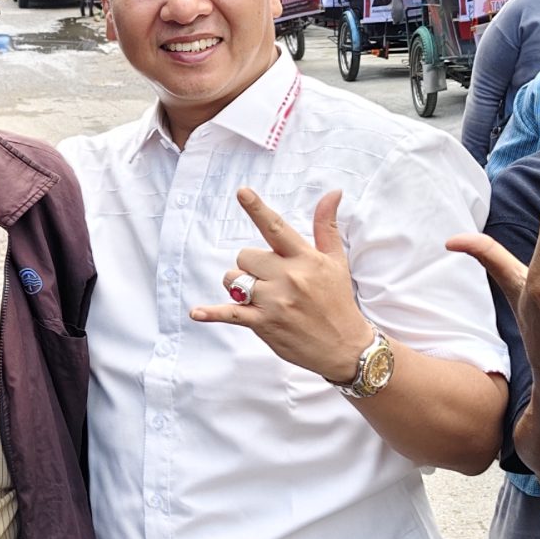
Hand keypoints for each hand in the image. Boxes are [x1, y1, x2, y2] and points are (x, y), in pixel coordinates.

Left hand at [189, 188, 374, 382]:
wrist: (343, 346)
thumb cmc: (338, 300)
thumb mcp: (336, 260)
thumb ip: (326, 226)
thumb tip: (333, 192)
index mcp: (304, 258)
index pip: (277, 228)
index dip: (257, 209)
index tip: (242, 192)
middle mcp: (288, 277)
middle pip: (245, 256)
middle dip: (250, 265)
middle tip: (269, 279)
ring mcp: (274, 301)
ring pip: (233, 280)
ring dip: (238, 285)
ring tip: (258, 296)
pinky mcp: (263, 323)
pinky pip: (230, 313)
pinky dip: (211, 314)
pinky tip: (196, 313)